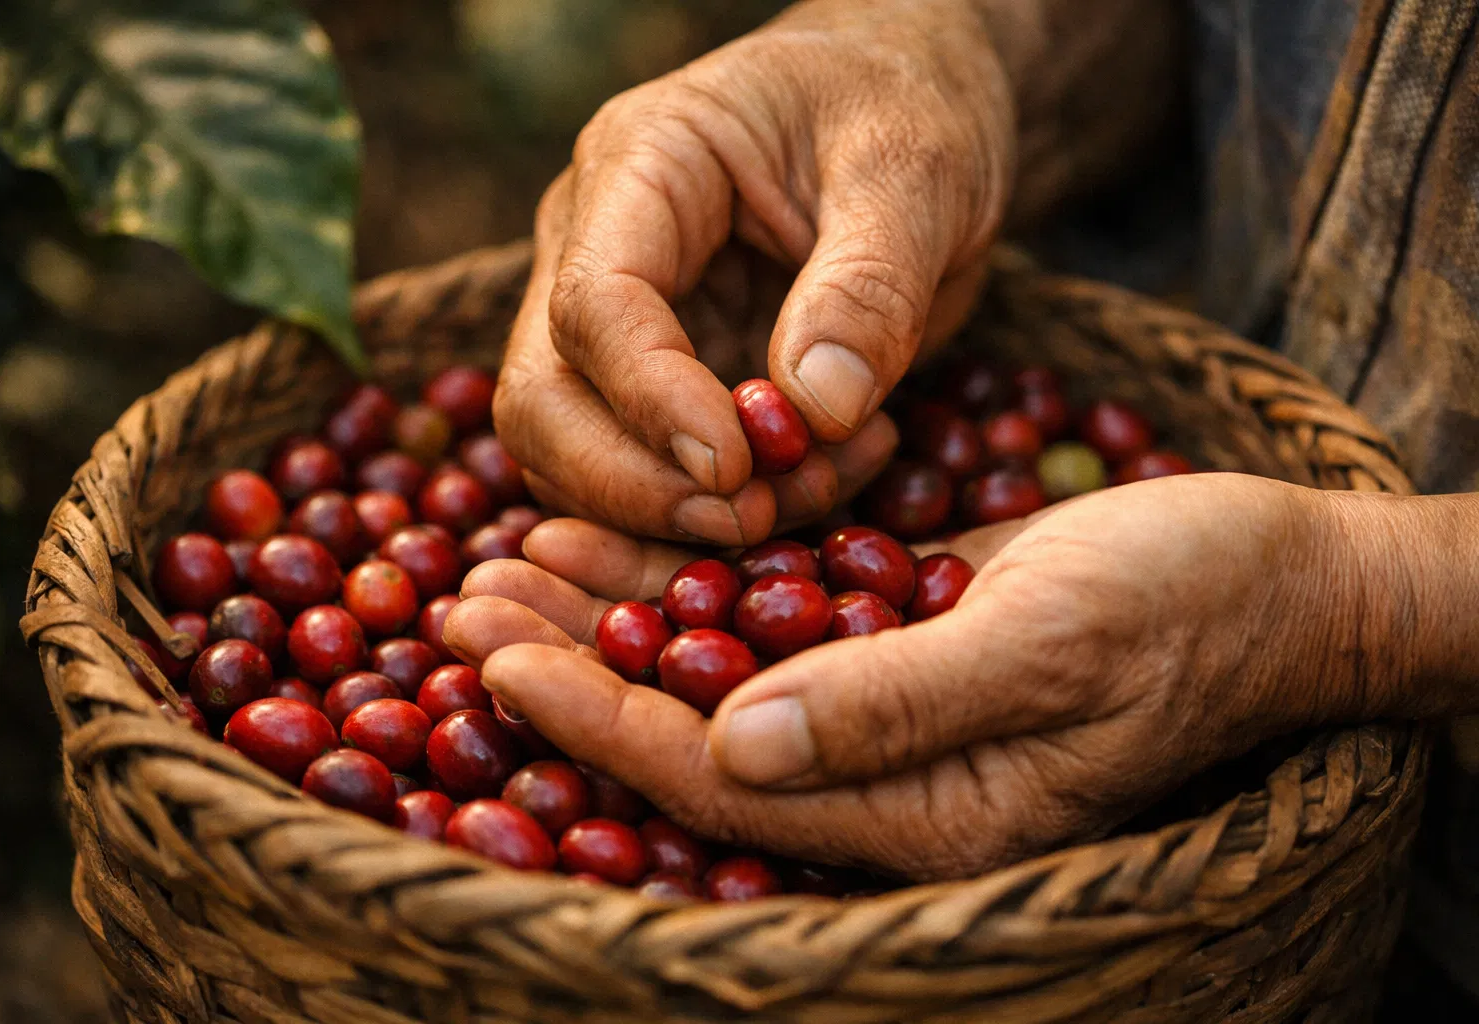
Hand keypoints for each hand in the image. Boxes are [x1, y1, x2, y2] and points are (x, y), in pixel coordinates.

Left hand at [447, 474, 1376, 879]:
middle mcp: (886, 779)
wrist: (1278, 575)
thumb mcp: (1049, 645)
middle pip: (692, 733)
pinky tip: (619, 538)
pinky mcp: (893, 644)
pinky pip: (768, 623)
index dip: (604, 721)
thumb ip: (894, 705)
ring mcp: (884, 711)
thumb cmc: (1186, 608)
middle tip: (461, 606)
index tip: (497, 663)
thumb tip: (736, 745)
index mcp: (920, 815)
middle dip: (574, 671)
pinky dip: (690, 581)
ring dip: (613, 616)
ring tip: (504, 563)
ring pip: (715, 673)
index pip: (722, 779)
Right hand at [496, 0, 1013, 545]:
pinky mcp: (660, 390)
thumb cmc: (906, 106)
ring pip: (576, 462)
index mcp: (639, 165)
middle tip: (757, 519)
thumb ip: (869, 285)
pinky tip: (827, 476)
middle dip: (637, 487)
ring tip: (824, 481)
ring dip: (683, 515)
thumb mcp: (915, 175)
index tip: (739, 468)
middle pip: (543, 402)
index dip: (652, 402)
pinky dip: (724, 513)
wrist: (912, 108)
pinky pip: (651, 481)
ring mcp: (615, 329)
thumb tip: (815, 409)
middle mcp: (594, 248)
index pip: (593, 304)